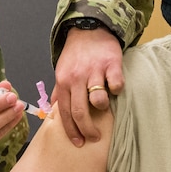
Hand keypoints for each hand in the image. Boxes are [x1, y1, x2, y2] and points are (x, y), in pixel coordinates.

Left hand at [51, 26, 123, 146]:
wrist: (89, 28)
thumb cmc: (75, 54)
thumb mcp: (62, 71)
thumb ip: (60, 91)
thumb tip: (53, 112)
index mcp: (63, 81)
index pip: (65, 113)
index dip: (71, 131)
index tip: (78, 143)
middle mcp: (77, 78)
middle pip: (80, 112)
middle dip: (87, 129)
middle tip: (94, 137)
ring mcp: (94, 71)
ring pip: (98, 100)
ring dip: (102, 108)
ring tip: (105, 107)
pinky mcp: (111, 64)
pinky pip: (116, 85)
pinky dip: (117, 90)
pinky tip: (115, 88)